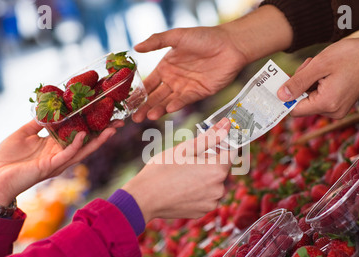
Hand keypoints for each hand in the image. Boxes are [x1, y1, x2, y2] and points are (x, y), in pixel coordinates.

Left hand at [0, 120, 122, 206]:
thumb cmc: (8, 158)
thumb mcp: (23, 134)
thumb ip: (36, 123)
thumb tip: (47, 109)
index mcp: (55, 145)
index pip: (78, 134)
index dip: (92, 125)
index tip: (104, 114)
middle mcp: (61, 153)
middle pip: (87, 143)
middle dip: (104, 134)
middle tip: (119, 123)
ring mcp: (58, 161)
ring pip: (83, 150)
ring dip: (97, 140)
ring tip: (110, 129)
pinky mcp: (50, 166)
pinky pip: (67, 155)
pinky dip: (76, 145)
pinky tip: (82, 135)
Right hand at [123, 118, 231, 222]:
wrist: (144, 198)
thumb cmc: (162, 170)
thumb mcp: (185, 148)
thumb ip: (210, 137)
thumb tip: (227, 124)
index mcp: (217, 170)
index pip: (231, 153)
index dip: (221, 146)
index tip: (209, 145)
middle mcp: (219, 188)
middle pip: (221, 169)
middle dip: (209, 163)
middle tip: (188, 161)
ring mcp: (211, 203)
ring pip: (213, 184)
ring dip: (203, 178)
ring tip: (182, 176)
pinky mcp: (202, 212)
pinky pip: (205, 198)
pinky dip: (198, 192)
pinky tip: (181, 188)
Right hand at [132, 26, 248, 121]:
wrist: (230, 45)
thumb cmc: (205, 37)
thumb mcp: (177, 36)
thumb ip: (156, 41)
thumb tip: (136, 47)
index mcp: (166, 67)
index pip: (148, 84)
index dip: (138, 93)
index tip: (127, 102)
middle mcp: (174, 79)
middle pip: (156, 96)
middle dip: (145, 107)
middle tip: (135, 117)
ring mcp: (186, 88)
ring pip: (168, 101)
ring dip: (158, 109)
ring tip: (148, 116)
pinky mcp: (199, 93)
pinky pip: (185, 100)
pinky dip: (177, 105)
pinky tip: (168, 108)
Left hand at [277, 37, 358, 118]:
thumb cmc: (351, 56)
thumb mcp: (319, 65)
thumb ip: (297, 82)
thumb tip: (281, 96)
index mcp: (327, 104)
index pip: (294, 110)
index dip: (286, 97)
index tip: (284, 82)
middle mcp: (333, 112)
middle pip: (302, 103)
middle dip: (301, 84)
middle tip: (310, 65)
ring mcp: (338, 110)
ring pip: (310, 99)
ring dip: (310, 82)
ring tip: (321, 67)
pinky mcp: (340, 105)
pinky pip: (320, 97)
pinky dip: (318, 84)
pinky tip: (326, 72)